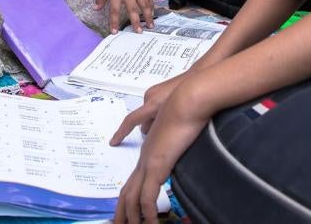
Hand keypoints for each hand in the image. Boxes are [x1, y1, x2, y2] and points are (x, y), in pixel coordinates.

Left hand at [96, 0, 153, 33]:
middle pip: (133, 10)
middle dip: (136, 22)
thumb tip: (96, 8)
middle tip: (139, 32)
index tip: (114, 32)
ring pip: (145, 4)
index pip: (114, 11)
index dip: (114, 22)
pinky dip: (151, 3)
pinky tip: (153, 9)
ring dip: (148, 15)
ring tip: (151, 25)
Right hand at [110, 74, 183, 142]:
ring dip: (155, 120)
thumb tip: (151, 132)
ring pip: (150, 113)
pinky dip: (160, 113)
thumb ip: (160, 124)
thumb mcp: (172, 113)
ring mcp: (157, 92)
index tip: (113, 142)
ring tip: (171, 125)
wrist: (199, 76)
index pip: (131, 120)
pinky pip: (157, 106)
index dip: (121, 133)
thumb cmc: (187, 93)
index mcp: (152, 103)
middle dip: (148, 128)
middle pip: (143, 119)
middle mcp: (151, 96)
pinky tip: (174, 115)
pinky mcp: (163, 90)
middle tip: (157, 138)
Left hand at [113, 85, 209, 223]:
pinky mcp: (156, 165)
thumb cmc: (187, 106)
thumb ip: (178, 134)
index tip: (125, 207)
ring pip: (131, 197)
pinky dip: (147, 213)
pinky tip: (149, 223)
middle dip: (121, 211)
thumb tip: (183, 137)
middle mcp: (145, 156)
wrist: (188, 98)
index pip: (134, 177)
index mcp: (150, 148)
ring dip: (130, 217)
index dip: (128, 194)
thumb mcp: (182, 123)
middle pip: (125, 190)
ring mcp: (148, 161)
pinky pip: (148, 197)